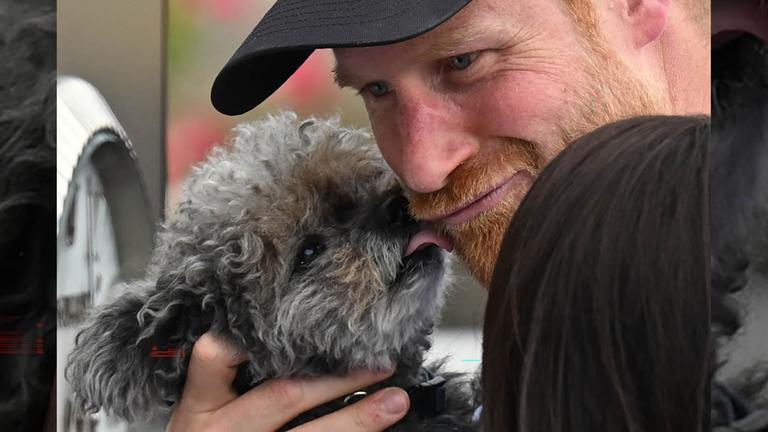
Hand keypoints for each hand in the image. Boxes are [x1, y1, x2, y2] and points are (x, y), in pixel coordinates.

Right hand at [165, 332, 409, 431]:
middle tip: (380, 361)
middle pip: (284, 395)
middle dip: (337, 377)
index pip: (216, 356)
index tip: (297, 318)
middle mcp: (224, 431)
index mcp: (201, 406)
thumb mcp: (206, 408)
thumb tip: (301, 343)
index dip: (251, 336)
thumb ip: (233, 378)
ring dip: (358, 418)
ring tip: (395, 401)